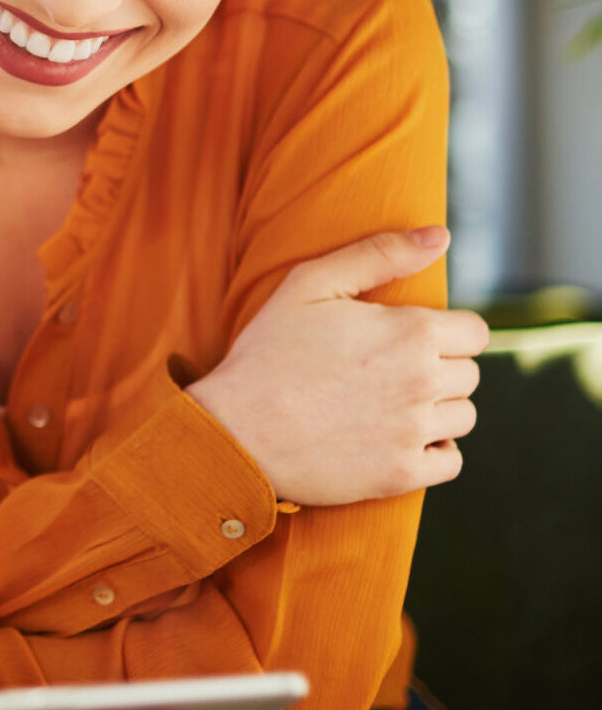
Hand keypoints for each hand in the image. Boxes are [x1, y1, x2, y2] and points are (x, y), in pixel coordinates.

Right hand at [187, 227, 488, 504]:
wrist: (235, 428)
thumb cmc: (267, 350)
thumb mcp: (310, 284)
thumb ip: (379, 254)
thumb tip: (440, 235)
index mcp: (411, 331)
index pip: (475, 332)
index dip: (445, 331)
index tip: (408, 337)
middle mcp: (424, 381)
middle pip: (471, 374)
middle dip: (438, 368)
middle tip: (386, 370)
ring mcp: (415, 431)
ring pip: (464, 417)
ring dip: (436, 409)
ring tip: (387, 403)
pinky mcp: (403, 473)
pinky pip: (451, 461)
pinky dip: (432, 451)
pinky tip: (394, 436)